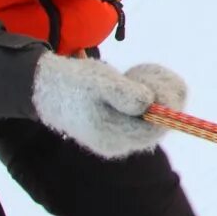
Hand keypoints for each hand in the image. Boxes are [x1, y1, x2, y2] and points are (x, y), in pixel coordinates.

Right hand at [32, 54, 186, 157]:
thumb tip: (149, 103)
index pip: (154, 128)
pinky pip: (149, 114)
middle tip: (144, 72)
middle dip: (162, 94)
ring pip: (157, 117)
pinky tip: (135, 79)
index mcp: (111, 137)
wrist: (52, 89)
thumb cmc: (74, 83)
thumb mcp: (97, 82)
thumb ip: (123, 93)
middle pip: (159, 124)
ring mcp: (122, 137)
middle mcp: (119, 143)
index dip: (165, 104)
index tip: (153, 79)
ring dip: (156, 91)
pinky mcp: (123, 128)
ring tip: (137, 73)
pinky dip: (150, 94)